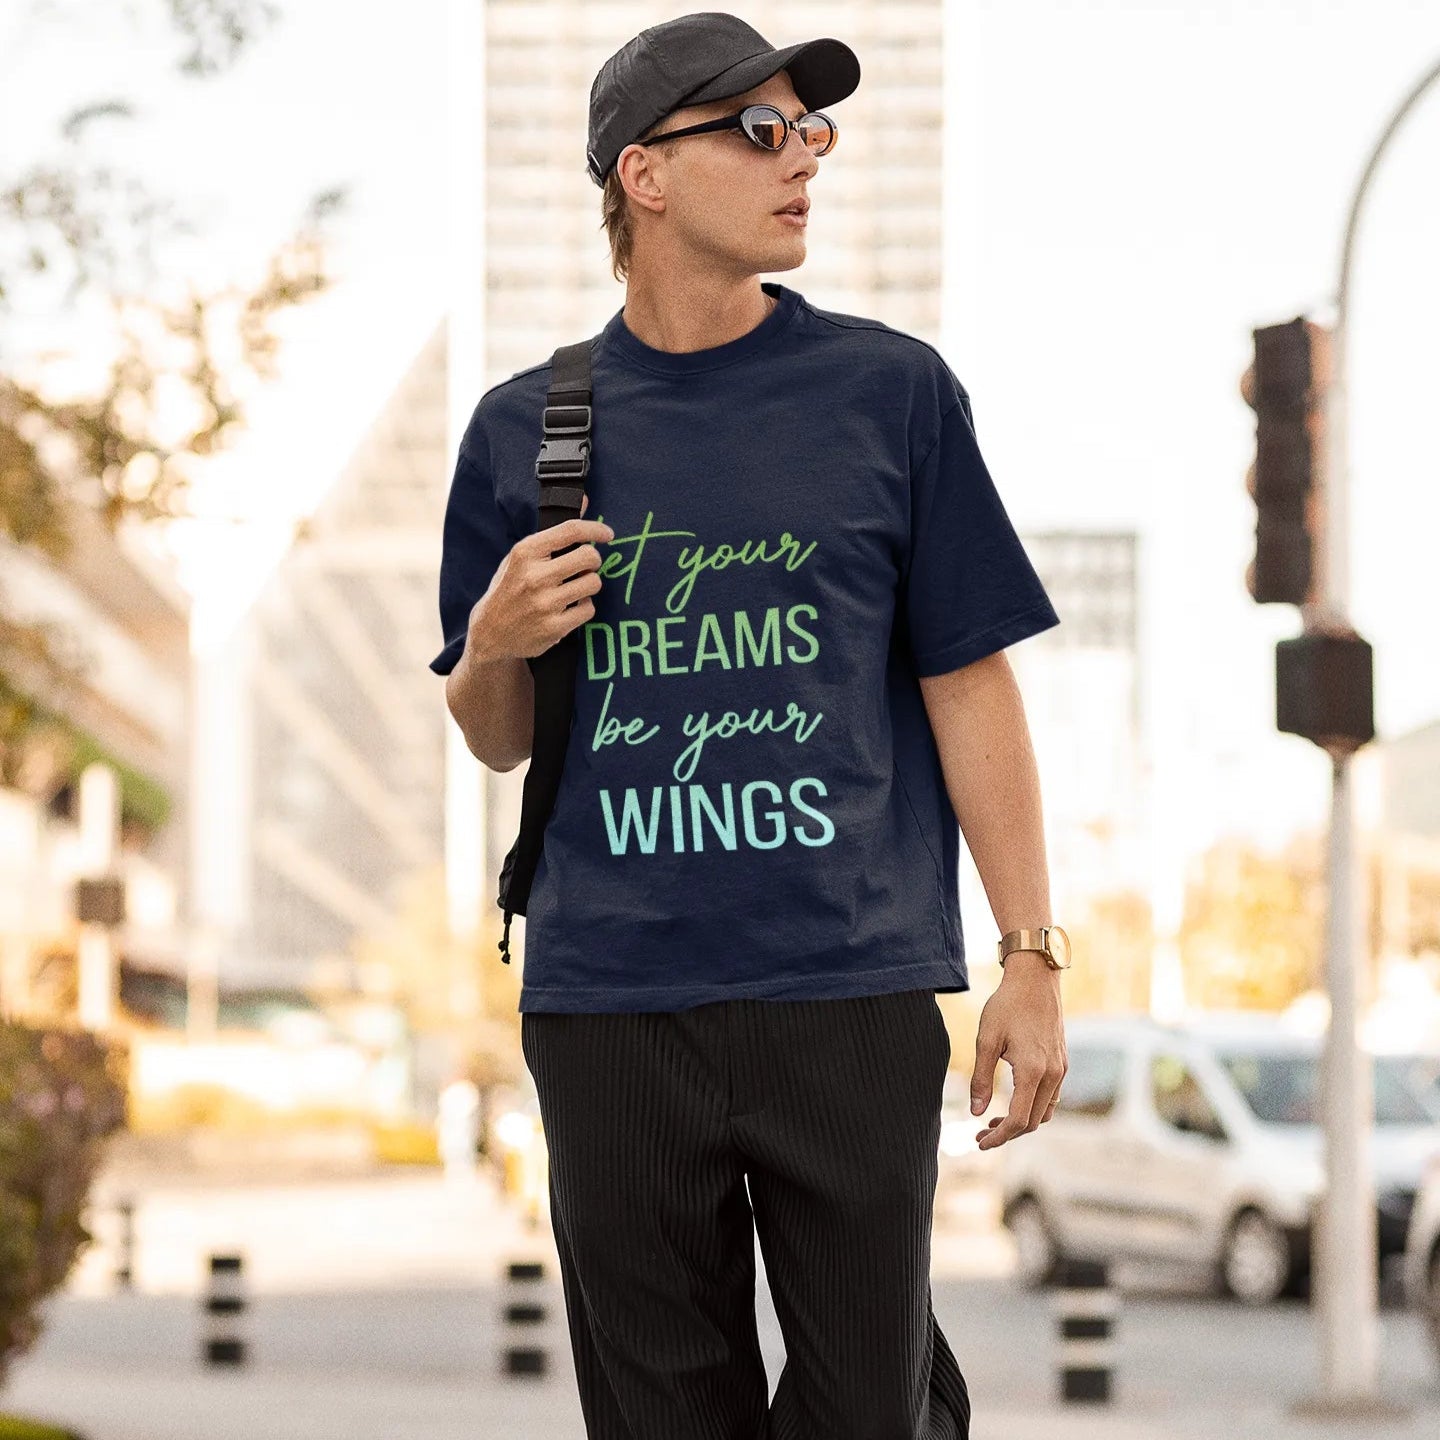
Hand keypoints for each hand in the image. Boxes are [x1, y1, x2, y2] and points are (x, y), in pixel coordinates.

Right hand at [469, 494, 613, 662]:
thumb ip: (553, 532)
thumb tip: (584, 502)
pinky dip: (583, 607)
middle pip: (589, 557)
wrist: (490, 633)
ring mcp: (545, 604)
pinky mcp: (555, 628)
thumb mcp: (520, 556)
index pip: (571, 531)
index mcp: (525, 553)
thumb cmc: (509, 588)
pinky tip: (569, 607)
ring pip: (593, 583)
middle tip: (586, 565)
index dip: (595, 529)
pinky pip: (589, 609)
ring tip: (574, 587)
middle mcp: (535, 577)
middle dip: (593, 560)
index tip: (607, 533)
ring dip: (588, 584)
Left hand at [969, 951, 1066, 1150]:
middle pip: (1034, 1121)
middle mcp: (1053, 1074)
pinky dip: (1033, 1106)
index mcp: (1033, 1071)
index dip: (1000, 1137)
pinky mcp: (1062, 1062)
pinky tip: (1013, 1099)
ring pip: (1045, 1111)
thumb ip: (981, 1079)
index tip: (980, 1143)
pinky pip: (1051, 1096)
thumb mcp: (986, 1040)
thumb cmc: (1006, 1005)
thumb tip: (975, 1113)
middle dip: (1008, 1132)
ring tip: (994, 1119)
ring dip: (1022, 1121)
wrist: (1035, 979)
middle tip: (981, 1133)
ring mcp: (1061, 1069)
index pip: (1020, 1120)